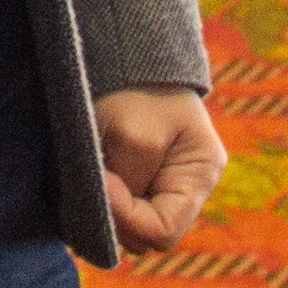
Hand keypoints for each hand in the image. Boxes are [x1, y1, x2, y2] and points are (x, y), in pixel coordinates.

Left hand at [97, 86, 226, 252]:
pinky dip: (98, 203)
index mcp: (198, 175)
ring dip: (104, 211)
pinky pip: (115, 213)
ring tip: (90, 176)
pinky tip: (88, 179)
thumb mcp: (134, 135)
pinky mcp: (135, 183)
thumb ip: (129, 183)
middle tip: (93, 181)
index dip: (128, 217)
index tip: (104, 184)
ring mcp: (160, 188)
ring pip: (127, 229)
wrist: (123, 51)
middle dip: (115, 217)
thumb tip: (110, 217)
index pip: (163, 232)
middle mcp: (185, 189)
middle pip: (145, 237)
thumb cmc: (134, 87)